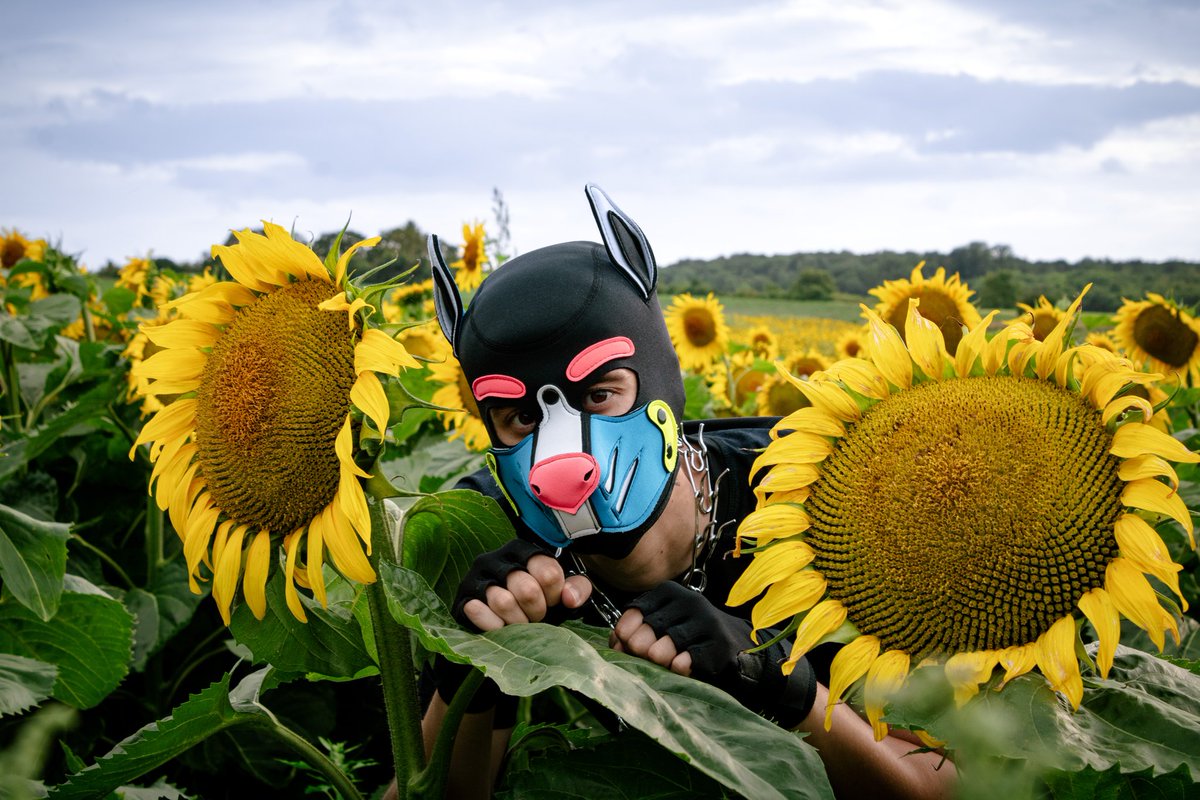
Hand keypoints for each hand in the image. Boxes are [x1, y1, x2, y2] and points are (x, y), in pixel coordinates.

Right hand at [453, 539, 592, 631]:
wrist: (500, 613)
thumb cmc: (536, 599)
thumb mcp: (561, 590)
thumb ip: (578, 588)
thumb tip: (569, 599)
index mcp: (524, 551)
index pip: (549, 573)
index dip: (554, 595)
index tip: (552, 601)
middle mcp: (497, 558)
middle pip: (527, 590)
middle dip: (537, 611)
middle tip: (535, 617)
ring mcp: (477, 576)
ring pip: (503, 602)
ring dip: (517, 621)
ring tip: (519, 622)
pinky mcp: (463, 597)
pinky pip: (477, 611)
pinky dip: (494, 625)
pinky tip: (500, 626)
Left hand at [618, 582, 817, 727]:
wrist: (741, 647)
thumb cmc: (694, 638)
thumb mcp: (666, 627)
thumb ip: (640, 631)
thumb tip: (613, 643)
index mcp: (670, 593)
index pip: (637, 608)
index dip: (624, 631)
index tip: (622, 646)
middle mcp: (689, 601)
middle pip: (651, 625)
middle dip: (641, 647)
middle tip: (643, 657)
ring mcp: (706, 621)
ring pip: (670, 640)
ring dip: (660, 656)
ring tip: (661, 663)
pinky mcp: (720, 644)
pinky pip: (692, 656)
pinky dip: (681, 664)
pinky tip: (680, 667)